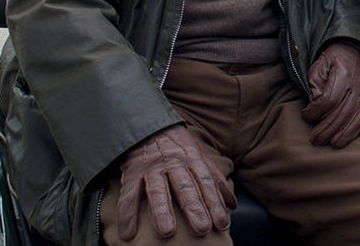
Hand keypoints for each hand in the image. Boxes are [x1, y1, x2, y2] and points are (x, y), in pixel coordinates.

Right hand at [117, 124, 235, 240]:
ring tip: (168, 232)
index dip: (215, 204)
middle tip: (202, 229)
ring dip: (162, 211)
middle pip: (185, 187)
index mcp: (193, 159)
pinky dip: (127, 215)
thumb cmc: (179, 148)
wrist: (149, 126)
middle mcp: (174, 163)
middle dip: (194, 208)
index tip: (222, 224)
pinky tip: (128, 234)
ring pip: (157, 190)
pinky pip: (129, 195)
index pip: (207, 183)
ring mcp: (152, 167)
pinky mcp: (132, 172)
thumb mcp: (200, 158)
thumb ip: (216, 181)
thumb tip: (232, 205)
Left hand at [302, 42, 359, 147]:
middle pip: (344, 111)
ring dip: (347, 133)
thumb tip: (316, 99)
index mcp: (343, 74)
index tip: (306, 115)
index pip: (330, 98)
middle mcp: (357, 84)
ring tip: (335, 144)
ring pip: (359, 116)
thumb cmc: (332, 60)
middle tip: (316, 140)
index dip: (316, 110)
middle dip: (328, 129)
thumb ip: (315, 79)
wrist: (352, 51)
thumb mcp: (319, 63)